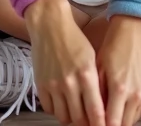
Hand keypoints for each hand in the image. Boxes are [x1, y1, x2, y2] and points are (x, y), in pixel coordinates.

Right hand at [25, 0, 105, 125]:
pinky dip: (57, 110)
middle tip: (90, 122)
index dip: (100, 124)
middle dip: (86, 124)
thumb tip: (99, 107)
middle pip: (79, 119)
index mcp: (86, 75)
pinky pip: (49, 109)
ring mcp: (53, 85)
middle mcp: (70, 83)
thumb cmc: (74, 40)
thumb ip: (95, 84)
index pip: (96, 111)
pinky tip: (62, 104)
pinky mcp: (40, 85)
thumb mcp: (92, 59)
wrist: (49, 25)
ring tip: (76, 113)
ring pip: (63, 117)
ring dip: (71, 118)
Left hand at [96, 16, 140, 125]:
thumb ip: (97, 96)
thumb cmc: (112, 50)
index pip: (113, 123)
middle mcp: (136, 95)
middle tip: (101, 119)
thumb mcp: (98, 72)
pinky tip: (122, 105)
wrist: (133, 36)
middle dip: (111, 125)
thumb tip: (92, 115)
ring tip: (110, 112)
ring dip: (121, 120)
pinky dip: (131, 113)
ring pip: (132, 121)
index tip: (95, 125)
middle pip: (123, 125)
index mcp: (120, 89)